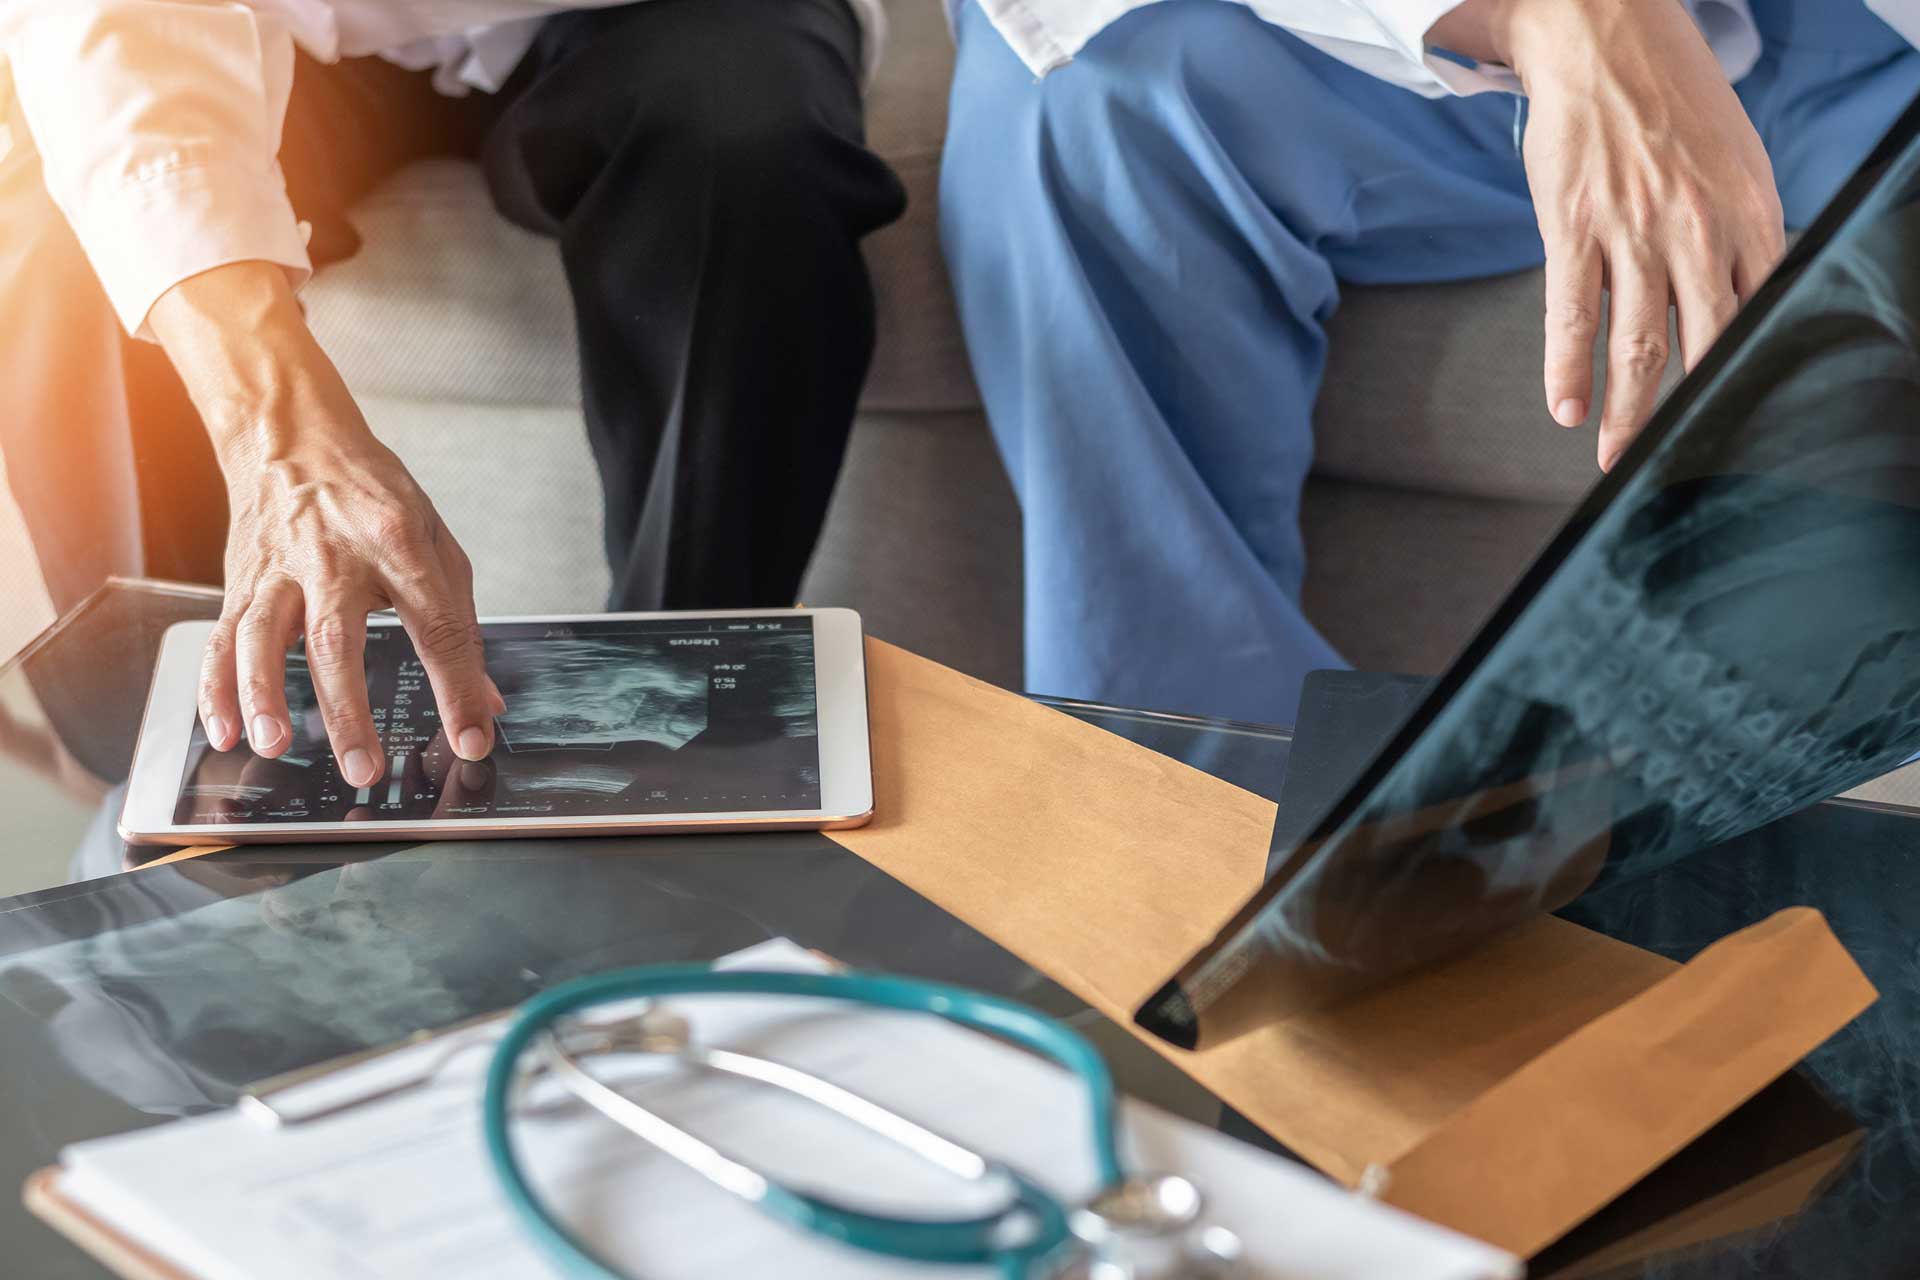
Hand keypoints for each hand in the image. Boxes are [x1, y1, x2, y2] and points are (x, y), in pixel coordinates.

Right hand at [150, 263, 503, 789]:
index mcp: (398, 542)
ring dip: (264, 696)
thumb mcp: (436, 542)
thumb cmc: (372, 493)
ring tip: (276, 746)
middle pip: (338, 639)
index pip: (436, 624)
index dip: (457, 686)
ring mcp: (279, 569)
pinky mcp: (242, 582)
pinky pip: (220, 640)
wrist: (294, 438)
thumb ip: (462, 622)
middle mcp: (333, 556)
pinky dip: (216, 689)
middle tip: (364, 768)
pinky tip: (225, 730)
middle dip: (349, 710)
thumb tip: (486, 702)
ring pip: (262, 638)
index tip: (473, 737)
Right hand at [1434, 0, 1787, 468]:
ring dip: (1627, 410)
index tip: (1738, 421)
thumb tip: (1741, 299)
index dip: (1749, 374)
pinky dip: (1567, 368)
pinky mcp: (1575, 226)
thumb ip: (1741, 233)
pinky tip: (1566, 408)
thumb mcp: (1735, 164)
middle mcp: (1698, 229)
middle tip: (1676, 461)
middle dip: (1690, 413)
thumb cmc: (1670, 102)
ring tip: (1615, 456)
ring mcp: (1635, 230)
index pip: (1761, 314)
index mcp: (1749, 215)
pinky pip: (1572, 313)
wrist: (1605, 40)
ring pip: (1639, 341)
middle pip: (1703, 344)